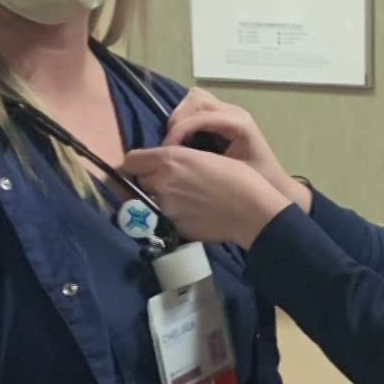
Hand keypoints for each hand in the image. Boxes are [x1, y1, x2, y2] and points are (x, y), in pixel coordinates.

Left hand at [121, 146, 293, 248]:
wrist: (252, 211)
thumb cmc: (237, 177)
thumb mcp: (203, 157)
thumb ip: (176, 160)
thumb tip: (163, 164)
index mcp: (169, 160)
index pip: (131, 160)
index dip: (138, 162)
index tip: (147, 165)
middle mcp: (162, 183)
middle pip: (139, 181)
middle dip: (150, 180)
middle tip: (170, 181)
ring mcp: (166, 209)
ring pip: (151, 201)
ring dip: (161, 199)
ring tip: (184, 199)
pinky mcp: (175, 227)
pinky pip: (166, 218)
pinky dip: (175, 215)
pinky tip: (194, 213)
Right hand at [165, 90, 311, 211]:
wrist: (274, 185)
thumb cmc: (258, 184)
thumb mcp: (232, 175)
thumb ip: (206, 163)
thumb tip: (175, 156)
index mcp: (240, 124)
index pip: (201, 116)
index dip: (180, 131)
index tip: (167, 151)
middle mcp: (235, 112)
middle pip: (197, 99)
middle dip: (178, 120)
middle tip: (170, 146)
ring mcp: (229, 112)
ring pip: (196, 99)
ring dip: (180, 117)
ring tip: (175, 141)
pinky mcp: (223, 117)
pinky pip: (198, 107)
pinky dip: (185, 118)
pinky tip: (182, 139)